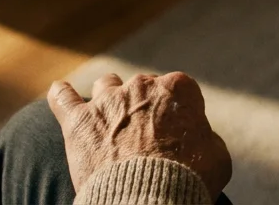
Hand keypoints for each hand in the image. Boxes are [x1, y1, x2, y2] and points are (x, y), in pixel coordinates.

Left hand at [48, 72, 231, 198]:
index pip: (179, 91)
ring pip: (106, 86)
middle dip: (145, 107)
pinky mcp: (78, 121)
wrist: (147, 200)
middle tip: (146, 137)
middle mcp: (141, 86)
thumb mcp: (218, 158)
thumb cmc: (188, 179)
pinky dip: (62, 96)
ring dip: (109, 100)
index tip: (178, 133)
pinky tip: (61, 95)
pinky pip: (61, 97)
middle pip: (143, 87)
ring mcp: (107, 101)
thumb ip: (206, 137)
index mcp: (177, 88)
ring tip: (110, 122)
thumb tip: (197, 136)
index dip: (179, 113)